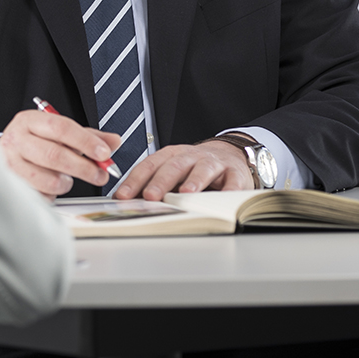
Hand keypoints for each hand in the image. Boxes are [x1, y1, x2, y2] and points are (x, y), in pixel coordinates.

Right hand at [0, 110, 121, 199]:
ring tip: (67, 179)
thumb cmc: (35, 143)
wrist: (2, 155)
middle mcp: (16, 139)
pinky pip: (39, 195)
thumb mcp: (59, 133)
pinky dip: (52, 194)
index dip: (85, 141)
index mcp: (30, 120)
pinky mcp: (10, 184)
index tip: (104, 153)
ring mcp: (10, 163)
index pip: (61, 127)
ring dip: (65, 182)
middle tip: (101, 176)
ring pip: (47, 178)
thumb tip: (114, 141)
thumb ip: (87, 137)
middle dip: (83, 167)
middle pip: (54, 154)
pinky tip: (51, 186)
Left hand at [113, 140, 254, 200]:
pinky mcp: (234, 173)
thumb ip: (153, 183)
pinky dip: (230, 189)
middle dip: (160, 181)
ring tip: (186, 193)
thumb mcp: (173, 171)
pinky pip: (233, 181)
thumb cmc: (195, 168)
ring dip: (194, 181)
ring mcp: (213, 163)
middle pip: (174, 166)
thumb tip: (127, 202)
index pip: (150, 165)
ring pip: (202, 169)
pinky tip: (225, 197)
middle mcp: (191, 156)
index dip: (136, 180)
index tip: (123, 196)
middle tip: (150, 196)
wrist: (229, 155)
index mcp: (171, 155)